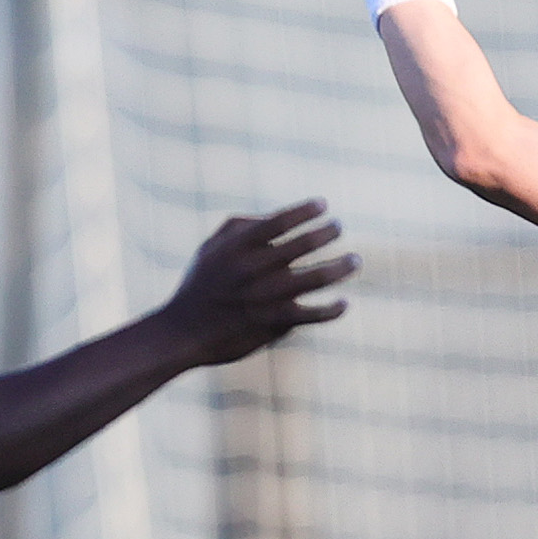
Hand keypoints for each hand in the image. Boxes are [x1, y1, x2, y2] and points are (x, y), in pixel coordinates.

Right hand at [157, 201, 355, 363]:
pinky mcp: (271, 323)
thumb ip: (240, 226)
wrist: (182, 333)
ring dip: (340, 267)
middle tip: (338, 227)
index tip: (323, 204)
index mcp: (237, 247)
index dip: (305, 210)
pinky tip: (343, 303)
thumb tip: (277, 217)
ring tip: (354, 260)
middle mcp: (252, 269)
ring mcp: (264, 297)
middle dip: (327, 232)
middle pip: (302, 245)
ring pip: (314, 278)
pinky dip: (331, 309)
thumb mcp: (210, 248)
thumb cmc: (200, 285)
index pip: (279, 221)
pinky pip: (311, 314)